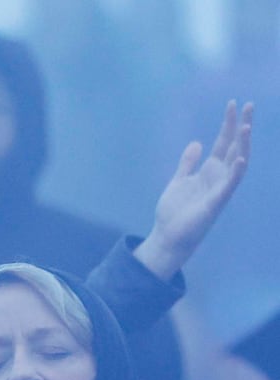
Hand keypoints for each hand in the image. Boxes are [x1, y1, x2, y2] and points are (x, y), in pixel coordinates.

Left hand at [137, 100, 252, 280]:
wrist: (168, 237)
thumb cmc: (175, 212)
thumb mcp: (179, 181)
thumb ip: (188, 163)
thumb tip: (197, 143)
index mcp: (209, 171)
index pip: (223, 142)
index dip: (228, 123)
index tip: (233, 104)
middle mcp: (218, 177)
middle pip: (234, 147)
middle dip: (241, 126)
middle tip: (248, 105)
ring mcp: (219, 189)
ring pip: (236, 163)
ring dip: (242, 145)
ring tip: (245, 126)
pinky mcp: (215, 203)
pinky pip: (229, 186)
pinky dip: (235, 172)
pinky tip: (240, 159)